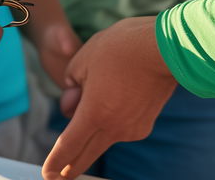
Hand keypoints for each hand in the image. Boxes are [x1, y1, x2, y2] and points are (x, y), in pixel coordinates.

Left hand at [42, 17, 176, 179]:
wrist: (167, 48)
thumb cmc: (122, 47)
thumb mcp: (85, 57)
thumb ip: (71, 84)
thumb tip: (71, 104)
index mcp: (93, 113)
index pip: (67, 148)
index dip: (54, 163)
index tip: (47, 173)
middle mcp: (112, 128)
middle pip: (85, 157)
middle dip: (69, 168)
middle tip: (58, 175)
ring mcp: (131, 130)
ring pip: (104, 140)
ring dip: (92, 135)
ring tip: (94, 97)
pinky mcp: (145, 126)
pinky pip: (121, 129)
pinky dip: (113, 122)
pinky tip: (116, 96)